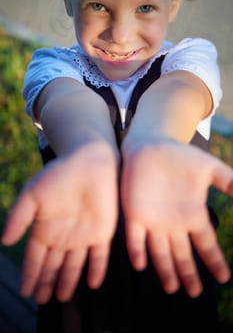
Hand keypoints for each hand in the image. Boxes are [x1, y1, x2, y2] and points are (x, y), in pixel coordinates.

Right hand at [2, 142, 118, 303]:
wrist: (89, 162)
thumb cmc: (59, 175)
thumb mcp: (32, 195)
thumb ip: (18, 218)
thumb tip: (5, 242)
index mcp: (45, 228)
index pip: (35, 258)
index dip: (30, 275)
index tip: (25, 292)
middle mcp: (63, 235)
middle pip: (53, 265)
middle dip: (47, 282)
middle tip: (42, 300)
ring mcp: (83, 235)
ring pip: (74, 265)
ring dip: (68, 281)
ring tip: (61, 297)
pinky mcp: (102, 232)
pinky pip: (99, 255)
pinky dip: (96, 269)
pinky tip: (92, 283)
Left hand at [121, 140, 232, 296]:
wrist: (151, 145)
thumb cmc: (179, 156)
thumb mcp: (209, 168)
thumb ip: (228, 180)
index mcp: (192, 215)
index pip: (206, 244)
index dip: (214, 261)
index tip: (224, 278)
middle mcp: (173, 223)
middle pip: (182, 254)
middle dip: (189, 273)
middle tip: (194, 293)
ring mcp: (153, 220)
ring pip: (160, 252)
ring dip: (165, 270)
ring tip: (172, 288)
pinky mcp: (134, 213)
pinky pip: (135, 236)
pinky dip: (137, 250)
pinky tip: (141, 265)